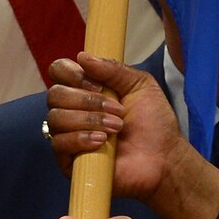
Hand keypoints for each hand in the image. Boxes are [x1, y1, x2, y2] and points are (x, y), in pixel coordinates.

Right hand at [46, 53, 218, 218]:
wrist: (163, 158)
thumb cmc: (154, 123)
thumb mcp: (140, 85)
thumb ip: (113, 69)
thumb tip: (82, 56)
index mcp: (85, 90)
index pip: (59, 72)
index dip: (72, 74)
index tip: (99, 84)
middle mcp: (72, 111)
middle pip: (55, 94)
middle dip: (87, 100)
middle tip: (117, 110)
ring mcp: (68, 136)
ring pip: (56, 118)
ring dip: (89, 120)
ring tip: (116, 128)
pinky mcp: (68, 162)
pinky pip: (58, 144)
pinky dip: (80, 139)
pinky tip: (102, 142)